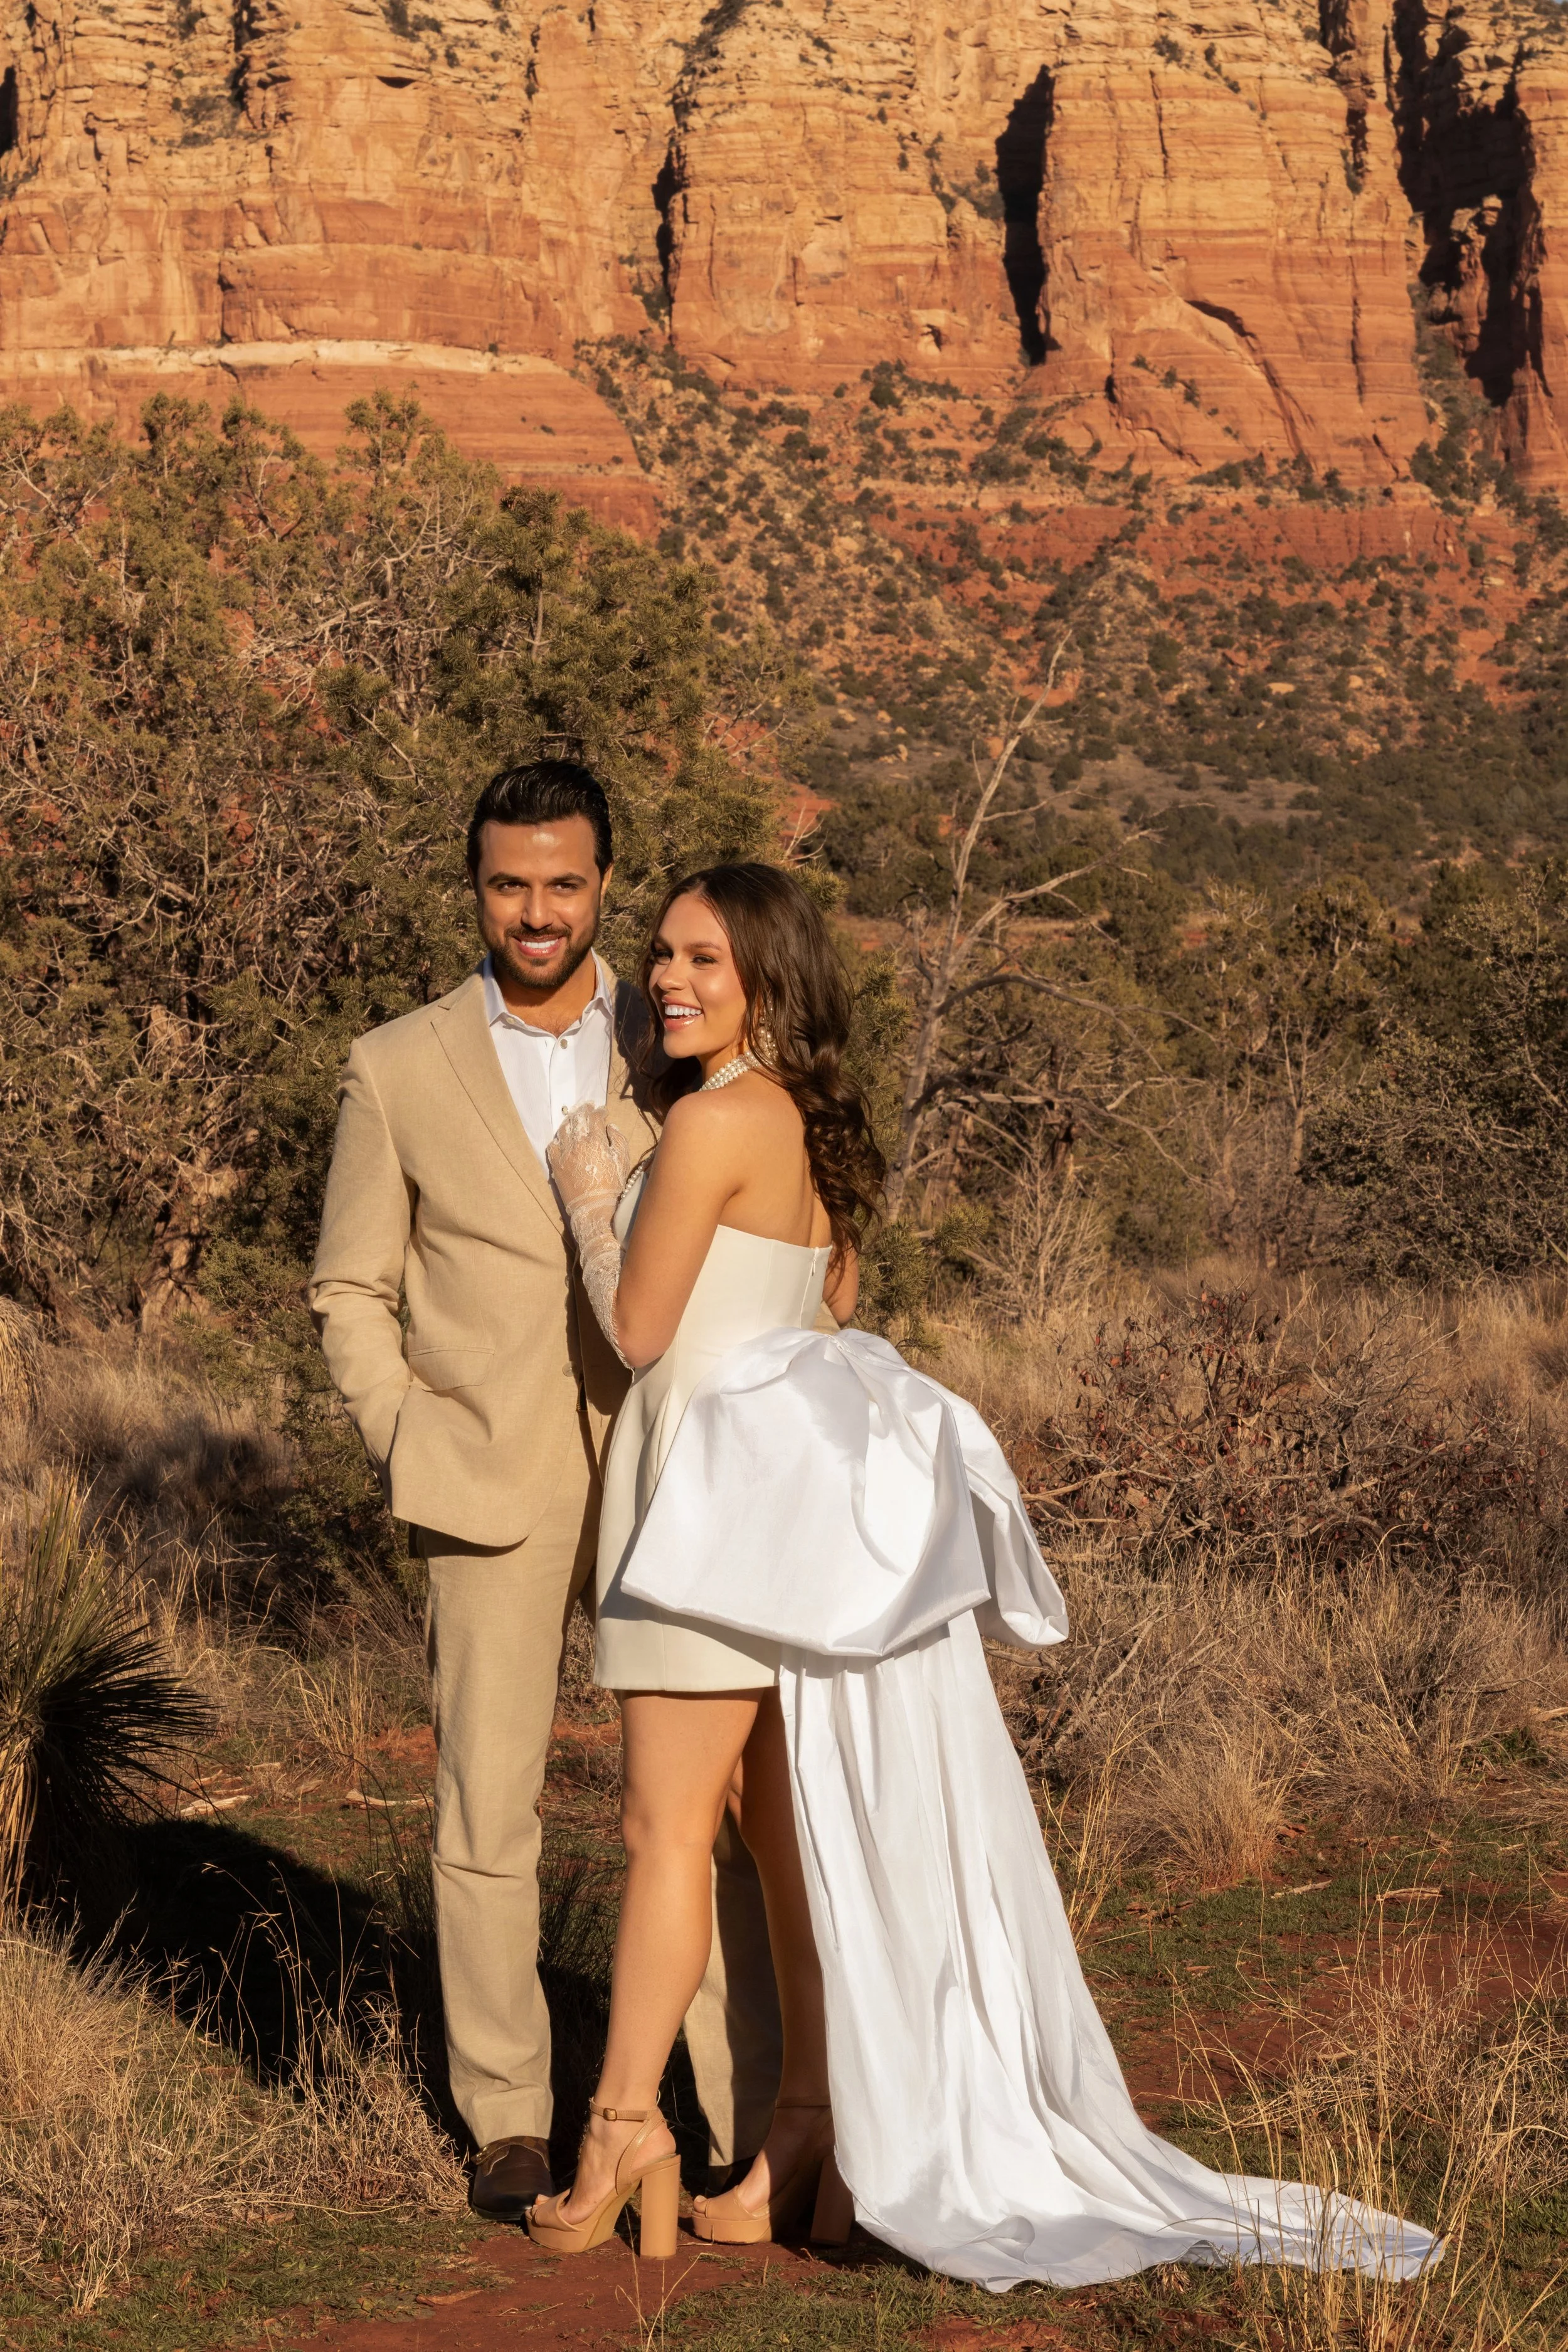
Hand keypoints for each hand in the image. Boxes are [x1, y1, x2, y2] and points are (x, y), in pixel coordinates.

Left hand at [547, 1104, 632, 1220]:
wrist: (593, 1207)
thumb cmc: (612, 1185)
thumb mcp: (622, 1161)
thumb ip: (618, 1140)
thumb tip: (611, 1126)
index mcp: (595, 1140)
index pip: (595, 1118)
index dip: (599, 1111)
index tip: (603, 1110)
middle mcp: (577, 1142)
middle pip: (578, 1119)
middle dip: (584, 1110)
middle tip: (587, 1106)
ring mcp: (564, 1153)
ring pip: (563, 1129)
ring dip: (570, 1120)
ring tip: (574, 1117)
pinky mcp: (555, 1164)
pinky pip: (552, 1145)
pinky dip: (557, 1139)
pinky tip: (561, 1137)